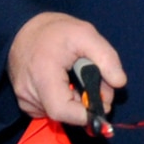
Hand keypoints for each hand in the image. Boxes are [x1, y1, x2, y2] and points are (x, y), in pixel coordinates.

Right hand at [6, 11, 125, 124]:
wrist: (24, 29)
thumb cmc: (56, 31)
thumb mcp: (87, 34)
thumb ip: (106, 58)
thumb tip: (119, 82)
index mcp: (43, 74)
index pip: (62, 110)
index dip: (85, 114)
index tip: (102, 104)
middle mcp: (28, 91)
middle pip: (65, 114)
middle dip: (86, 105)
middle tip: (95, 83)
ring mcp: (24, 98)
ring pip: (59, 113)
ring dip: (76, 102)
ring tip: (77, 78)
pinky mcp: (24, 102)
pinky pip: (49, 110)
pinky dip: (63, 101)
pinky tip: (64, 83)